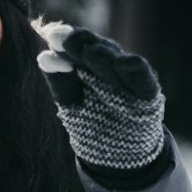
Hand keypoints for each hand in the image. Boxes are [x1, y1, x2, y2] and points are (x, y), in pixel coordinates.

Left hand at [37, 24, 164, 170]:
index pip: (75, 48)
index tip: (50, 36)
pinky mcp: (148, 93)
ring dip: (104, 56)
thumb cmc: (94, 122)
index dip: (64, 41)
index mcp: (89, 65)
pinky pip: (143, 80)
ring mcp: (129, 79)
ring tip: (90, 51)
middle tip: (61, 38)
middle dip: (79, 43)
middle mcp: (110, 66)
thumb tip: (43, 56)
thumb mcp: (73, 102)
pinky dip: (136, 72)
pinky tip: (128, 63)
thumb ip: (61, 81)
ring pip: (117, 62)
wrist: (122, 155)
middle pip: (95, 50)